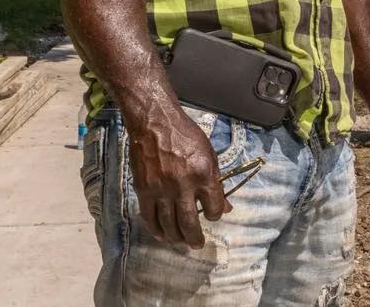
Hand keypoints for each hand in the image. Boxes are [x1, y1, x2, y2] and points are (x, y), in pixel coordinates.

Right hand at [126, 112, 230, 248]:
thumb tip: (225, 206)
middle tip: (197, 244)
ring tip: (181, 242)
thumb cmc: (185, 135)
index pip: (213, 206)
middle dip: (195, 237)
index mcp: (203, 174)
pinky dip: (156, 229)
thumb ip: (215, 181)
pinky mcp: (144, 189)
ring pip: (169, 224)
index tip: (214, 214)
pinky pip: (150, 216)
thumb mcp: (209, 154)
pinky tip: (162, 234)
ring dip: (176, 237)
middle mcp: (183, 184)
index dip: (215, 214)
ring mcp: (161, 189)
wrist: (154, 124)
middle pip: (190, 222)